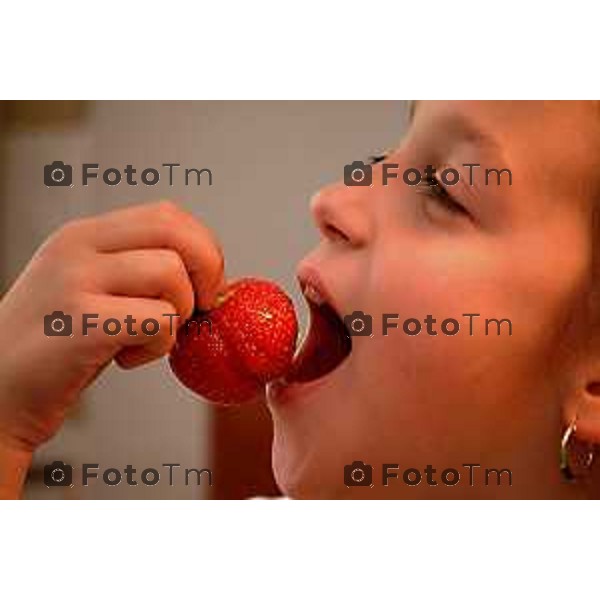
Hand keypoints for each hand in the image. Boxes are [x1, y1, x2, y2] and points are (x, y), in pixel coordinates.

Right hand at [0, 201, 223, 455]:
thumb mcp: (91, 289)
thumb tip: (208, 271)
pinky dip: (159, 345)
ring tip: (147, 339)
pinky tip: (128, 359)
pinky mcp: (81, 322)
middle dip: (208, 270)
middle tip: (200, 306)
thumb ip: (136, 269)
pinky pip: (159, 320)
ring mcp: (75, 281)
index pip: (166, 214)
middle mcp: (77, 247)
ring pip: (171, 274)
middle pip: (175, 230)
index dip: (202, 248)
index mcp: (84, 235)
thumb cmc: (56, 347)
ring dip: (178, 315)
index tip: (204, 285)